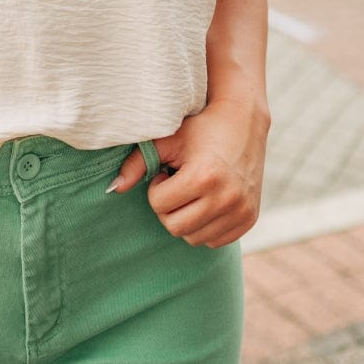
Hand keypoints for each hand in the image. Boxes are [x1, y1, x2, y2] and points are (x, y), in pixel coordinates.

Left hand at [111, 98, 269, 247]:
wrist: (243, 122)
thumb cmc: (200, 129)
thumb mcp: (167, 141)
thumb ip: (137, 163)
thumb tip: (113, 189)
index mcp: (204, 177)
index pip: (159, 205)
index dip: (157, 188)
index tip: (167, 173)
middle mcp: (227, 198)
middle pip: (175, 227)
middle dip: (168, 208)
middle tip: (177, 185)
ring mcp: (241, 211)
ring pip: (194, 238)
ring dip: (186, 219)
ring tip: (192, 192)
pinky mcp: (250, 219)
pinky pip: (215, 241)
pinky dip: (205, 227)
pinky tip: (208, 201)